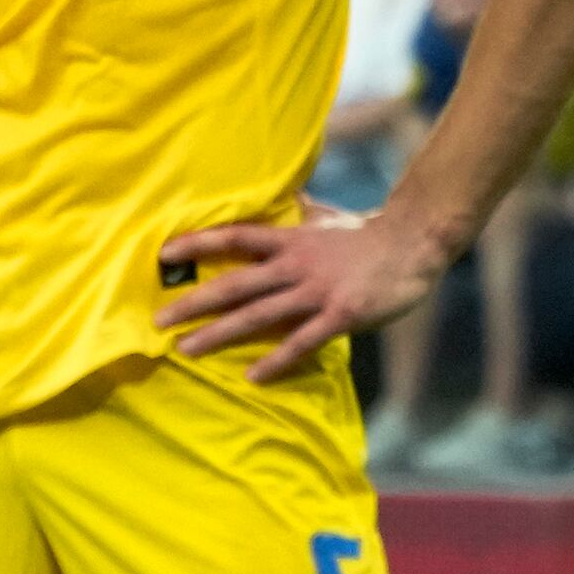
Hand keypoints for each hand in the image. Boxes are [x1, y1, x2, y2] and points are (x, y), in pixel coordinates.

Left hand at [155, 201, 446, 383]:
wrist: (415, 243)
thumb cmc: (368, 232)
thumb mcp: (326, 216)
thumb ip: (299, 211)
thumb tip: (284, 196)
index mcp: (289, 239)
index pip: (233, 238)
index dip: (197, 243)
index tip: (163, 253)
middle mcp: (295, 265)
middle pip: (234, 284)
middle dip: (193, 302)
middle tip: (157, 319)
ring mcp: (316, 291)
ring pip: (258, 315)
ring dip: (219, 334)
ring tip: (185, 349)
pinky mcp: (340, 315)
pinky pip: (301, 342)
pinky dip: (276, 360)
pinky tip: (252, 376)